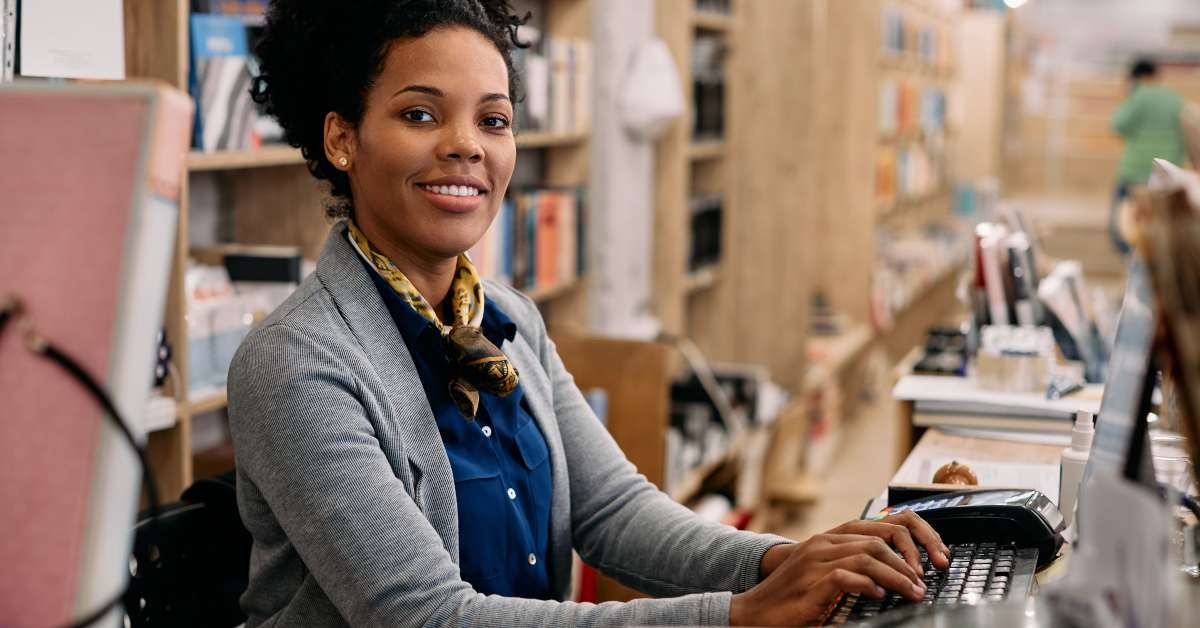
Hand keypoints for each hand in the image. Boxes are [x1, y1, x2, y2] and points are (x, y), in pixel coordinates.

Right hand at [733, 512, 949, 626]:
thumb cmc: (790, 598)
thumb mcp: (821, 576)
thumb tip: (885, 578)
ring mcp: (816, 561)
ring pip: (869, 557)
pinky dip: (870, 586)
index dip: (906, 544)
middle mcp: (822, 544)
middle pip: (877, 540)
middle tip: (922, 584)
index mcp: (827, 539)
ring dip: (897, 577)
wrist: (755, 611)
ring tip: (912, 593)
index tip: (924, 564)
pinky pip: (849, 576)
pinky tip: (881, 597)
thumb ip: (848, 568)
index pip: (877, 529)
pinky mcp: (813, 581)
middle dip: (907, 562)